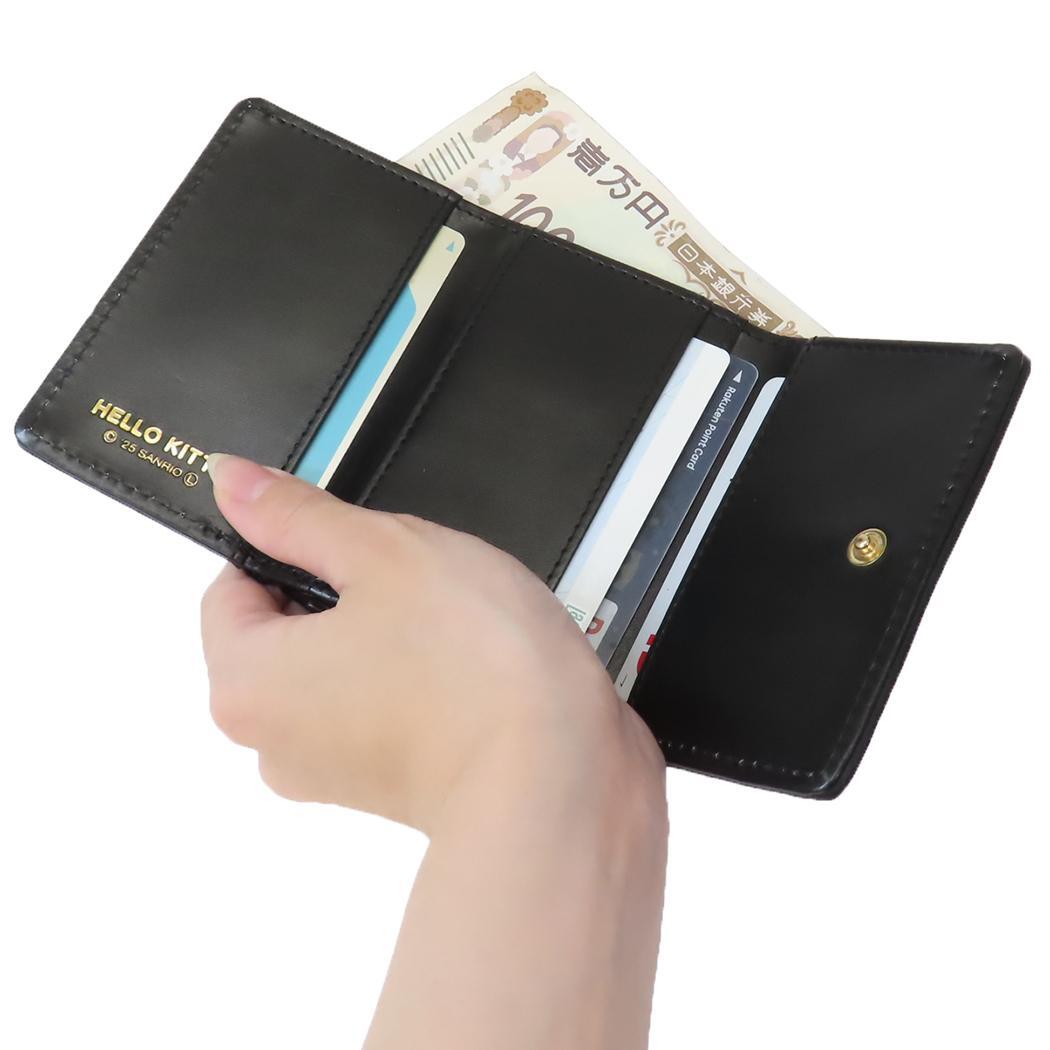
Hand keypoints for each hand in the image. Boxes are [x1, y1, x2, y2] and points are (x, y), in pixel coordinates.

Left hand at [200, 454, 663, 831]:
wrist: (562, 781)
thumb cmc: (475, 671)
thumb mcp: (383, 551)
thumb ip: (296, 514)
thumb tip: (233, 482)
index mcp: (246, 681)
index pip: (232, 583)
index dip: (295, 547)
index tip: (352, 544)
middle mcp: (271, 741)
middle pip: (286, 629)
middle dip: (344, 594)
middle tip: (410, 587)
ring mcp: (329, 773)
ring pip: (340, 664)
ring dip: (385, 634)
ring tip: (450, 632)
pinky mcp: (385, 789)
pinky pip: (380, 705)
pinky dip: (412, 679)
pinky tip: (466, 669)